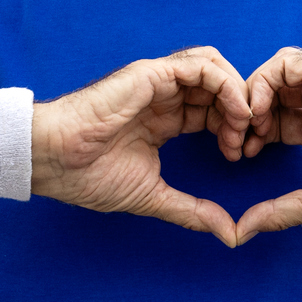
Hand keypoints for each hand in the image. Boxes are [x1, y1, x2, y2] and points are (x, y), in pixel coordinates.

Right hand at [31, 47, 252, 244]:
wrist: (54, 160)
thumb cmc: (89, 177)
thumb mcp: (153, 196)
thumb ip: (192, 211)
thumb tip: (230, 235)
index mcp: (164, 120)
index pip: (212, 112)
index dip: (233, 129)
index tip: (239, 156)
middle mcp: (164, 96)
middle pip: (219, 88)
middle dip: (241, 112)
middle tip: (248, 142)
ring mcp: (158, 82)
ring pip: (215, 68)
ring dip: (237, 93)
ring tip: (243, 124)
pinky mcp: (152, 73)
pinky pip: (201, 66)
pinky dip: (226, 84)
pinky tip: (233, 111)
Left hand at [235, 48, 301, 241]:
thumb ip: (279, 212)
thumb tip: (240, 232)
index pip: (272, 123)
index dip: (249, 136)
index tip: (240, 157)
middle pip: (267, 98)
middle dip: (242, 118)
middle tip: (234, 143)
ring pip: (272, 75)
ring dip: (251, 96)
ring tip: (248, 125)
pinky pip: (285, 64)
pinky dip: (264, 82)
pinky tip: (261, 110)